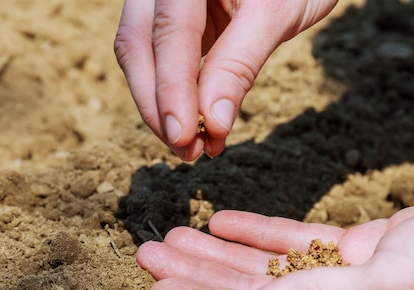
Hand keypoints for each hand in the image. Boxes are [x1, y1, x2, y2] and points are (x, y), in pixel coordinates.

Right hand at [114, 0, 337, 160]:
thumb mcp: (275, 16)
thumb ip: (239, 64)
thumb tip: (213, 124)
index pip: (169, 32)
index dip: (172, 89)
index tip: (184, 136)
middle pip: (138, 44)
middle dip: (158, 105)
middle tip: (187, 151)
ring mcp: (164, 0)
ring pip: (141, 54)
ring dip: (162, 105)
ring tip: (193, 145)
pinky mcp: (175, 20)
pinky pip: (161, 58)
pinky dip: (175, 94)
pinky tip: (195, 122)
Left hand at [136, 181, 413, 289]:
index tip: (157, 289)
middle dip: (196, 275)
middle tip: (147, 255)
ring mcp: (337, 278)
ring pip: (262, 265)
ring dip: (217, 251)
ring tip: (172, 236)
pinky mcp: (348, 249)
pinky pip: (291, 241)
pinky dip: (257, 232)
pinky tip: (223, 223)